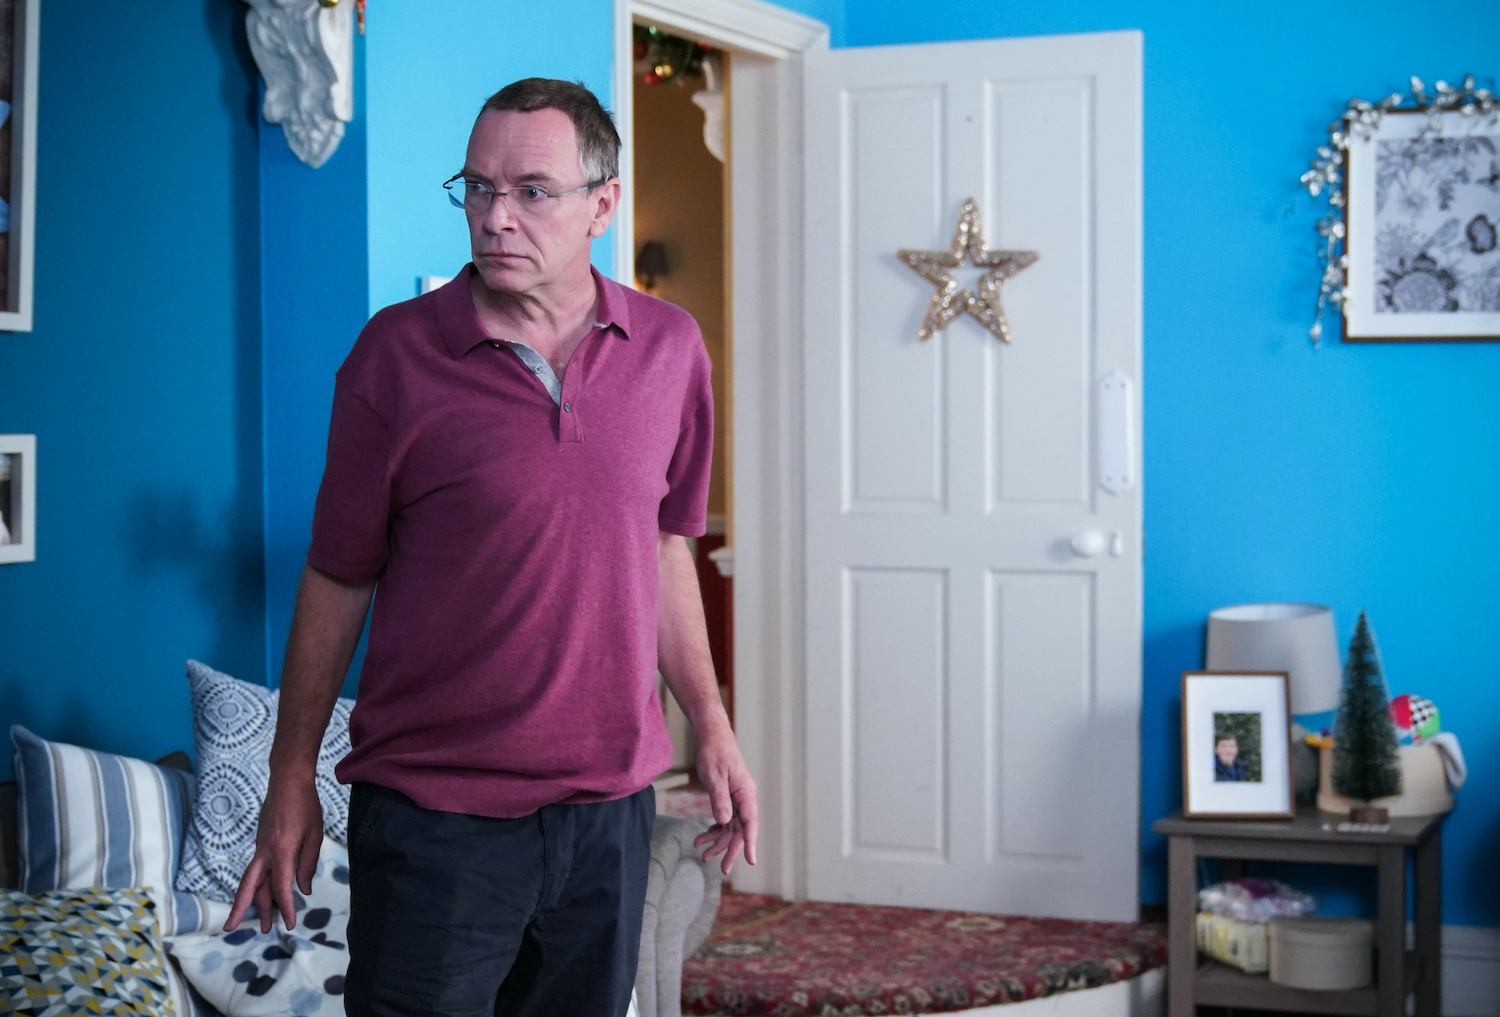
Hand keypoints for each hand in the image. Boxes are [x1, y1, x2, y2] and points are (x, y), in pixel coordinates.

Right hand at [224, 776, 322, 932]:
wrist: (287, 781)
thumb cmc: (305, 806)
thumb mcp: (314, 835)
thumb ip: (307, 865)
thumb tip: (303, 890)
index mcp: (281, 851)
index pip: (281, 887)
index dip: (286, 908)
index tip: (290, 924)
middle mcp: (265, 852)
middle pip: (251, 887)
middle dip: (243, 910)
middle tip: (240, 930)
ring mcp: (260, 847)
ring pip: (251, 880)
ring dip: (252, 901)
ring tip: (259, 919)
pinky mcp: (261, 843)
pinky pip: (257, 869)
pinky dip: (259, 885)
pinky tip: (266, 893)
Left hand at [691, 724, 757, 874]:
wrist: (712, 737)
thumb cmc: (715, 753)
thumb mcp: (714, 776)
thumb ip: (720, 799)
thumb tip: (724, 822)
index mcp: (746, 793)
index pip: (751, 823)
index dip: (750, 843)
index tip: (751, 861)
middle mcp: (744, 799)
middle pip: (741, 830)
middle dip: (731, 849)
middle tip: (723, 869)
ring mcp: (736, 800)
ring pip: (730, 828)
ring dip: (718, 842)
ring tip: (703, 856)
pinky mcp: (727, 798)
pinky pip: (723, 820)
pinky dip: (713, 831)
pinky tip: (701, 839)